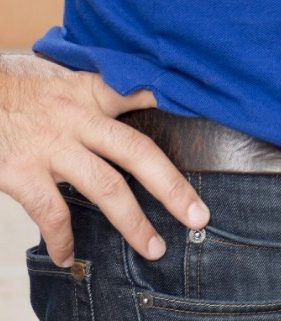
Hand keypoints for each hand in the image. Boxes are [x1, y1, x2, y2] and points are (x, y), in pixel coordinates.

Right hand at [0, 55, 206, 265]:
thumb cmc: (14, 84)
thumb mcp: (59, 72)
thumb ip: (92, 87)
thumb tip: (128, 89)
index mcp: (90, 92)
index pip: (143, 92)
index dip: (177, 103)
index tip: (211, 119)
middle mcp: (79, 119)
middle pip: (138, 152)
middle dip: (172, 187)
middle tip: (198, 216)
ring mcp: (53, 148)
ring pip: (105, 188)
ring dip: (132, 223)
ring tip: (154, 247)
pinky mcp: (22, 172)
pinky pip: (52, 213)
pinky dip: (62, 239)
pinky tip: (69, 256)